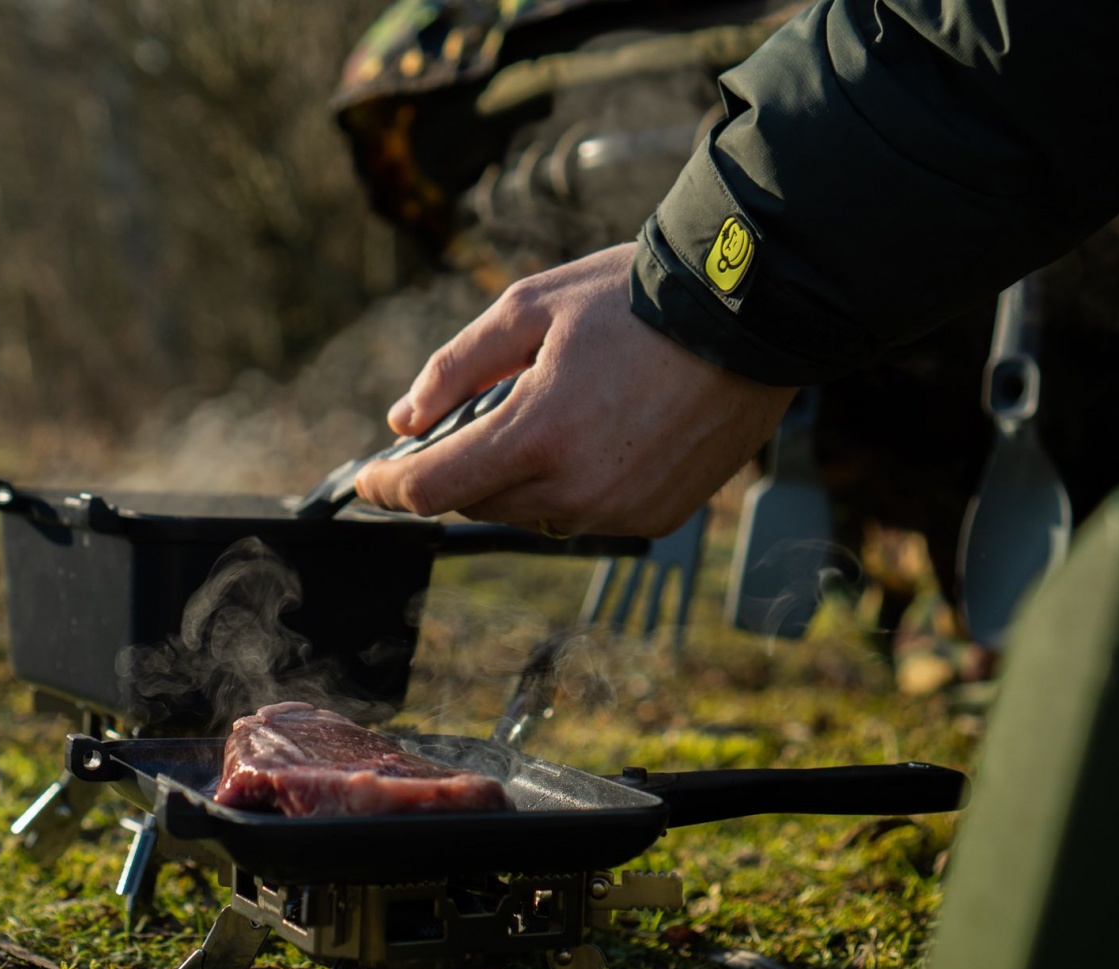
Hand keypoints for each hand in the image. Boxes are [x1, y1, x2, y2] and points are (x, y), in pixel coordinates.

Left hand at [352, 242, 795, 535]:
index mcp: (536, 434)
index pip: (430, 488)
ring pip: (528, 513)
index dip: (386, 487)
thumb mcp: (529, 308)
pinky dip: (569, 486)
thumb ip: (454, 367)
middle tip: (467, 420)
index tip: (366, 481)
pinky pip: (584, 516)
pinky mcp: (655, 519)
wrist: (752, 314)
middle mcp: (575, 489)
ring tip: (546, 413)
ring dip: (515, 477)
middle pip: (476, 501)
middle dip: (457, 466)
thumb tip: (403, 420)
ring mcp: (619, 512)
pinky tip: (593, 434)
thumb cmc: (636, 298)